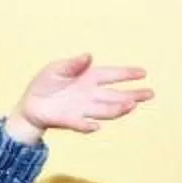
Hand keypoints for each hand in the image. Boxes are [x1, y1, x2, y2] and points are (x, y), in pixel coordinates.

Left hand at [12, 55, 153, 142]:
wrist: (31, 105)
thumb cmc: (46, 83)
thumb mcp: (56, 68)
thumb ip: (73, 64)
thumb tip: (89, 55)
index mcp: (89, 78)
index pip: (112, 75)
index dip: (127, 74)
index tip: (143, 73)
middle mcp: (90, 95)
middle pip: (116, 96)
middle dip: (133, 95)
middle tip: (150, 94)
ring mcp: (83, 109)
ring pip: (105, 110)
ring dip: (117, 109)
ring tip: (132, 105)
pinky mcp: (70, 121)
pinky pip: (81, 124)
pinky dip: (87, 126)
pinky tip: (96, 127)